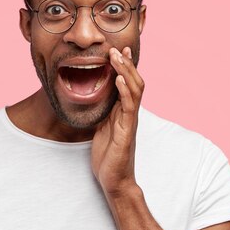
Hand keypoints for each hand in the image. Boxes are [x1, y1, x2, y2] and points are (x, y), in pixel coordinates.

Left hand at [91, 46, 144, 196]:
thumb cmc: (109, 157)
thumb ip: (103, 114)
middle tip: (117, 48)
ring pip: (134, 91)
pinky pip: (128, 108)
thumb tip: (95, 101)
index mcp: (124, 113)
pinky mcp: (127, 132)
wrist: (115, 181)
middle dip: (126, 64)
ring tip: (117, 57)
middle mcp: (130, 115)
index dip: (125, 67)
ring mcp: (130, 123)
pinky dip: (124, 92)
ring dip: (126, 72)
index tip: (119, 50)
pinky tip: (118, 80)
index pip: (128, 84)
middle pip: (134, 82)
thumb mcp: (102, 129)